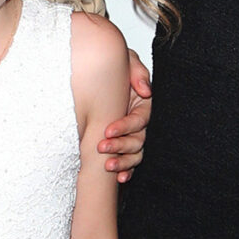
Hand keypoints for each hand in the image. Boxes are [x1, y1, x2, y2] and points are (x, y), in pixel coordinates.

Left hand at [99, 54, 150, 183]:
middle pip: (138, 139)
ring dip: (123, 162)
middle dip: (120, 146)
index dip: (125, 126)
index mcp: (143, 103)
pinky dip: (127, 172)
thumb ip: (136, 71)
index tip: (108, 130)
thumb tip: (145, 90)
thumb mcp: (125, 60)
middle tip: (101, 148)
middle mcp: (140, 121)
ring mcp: (133, 135)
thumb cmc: (110, 65)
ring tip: (107, 166)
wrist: (93, 70)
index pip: (140, 119)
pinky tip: (120, 178)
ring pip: (135, 154)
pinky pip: (130, 163)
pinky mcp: (123, 146)